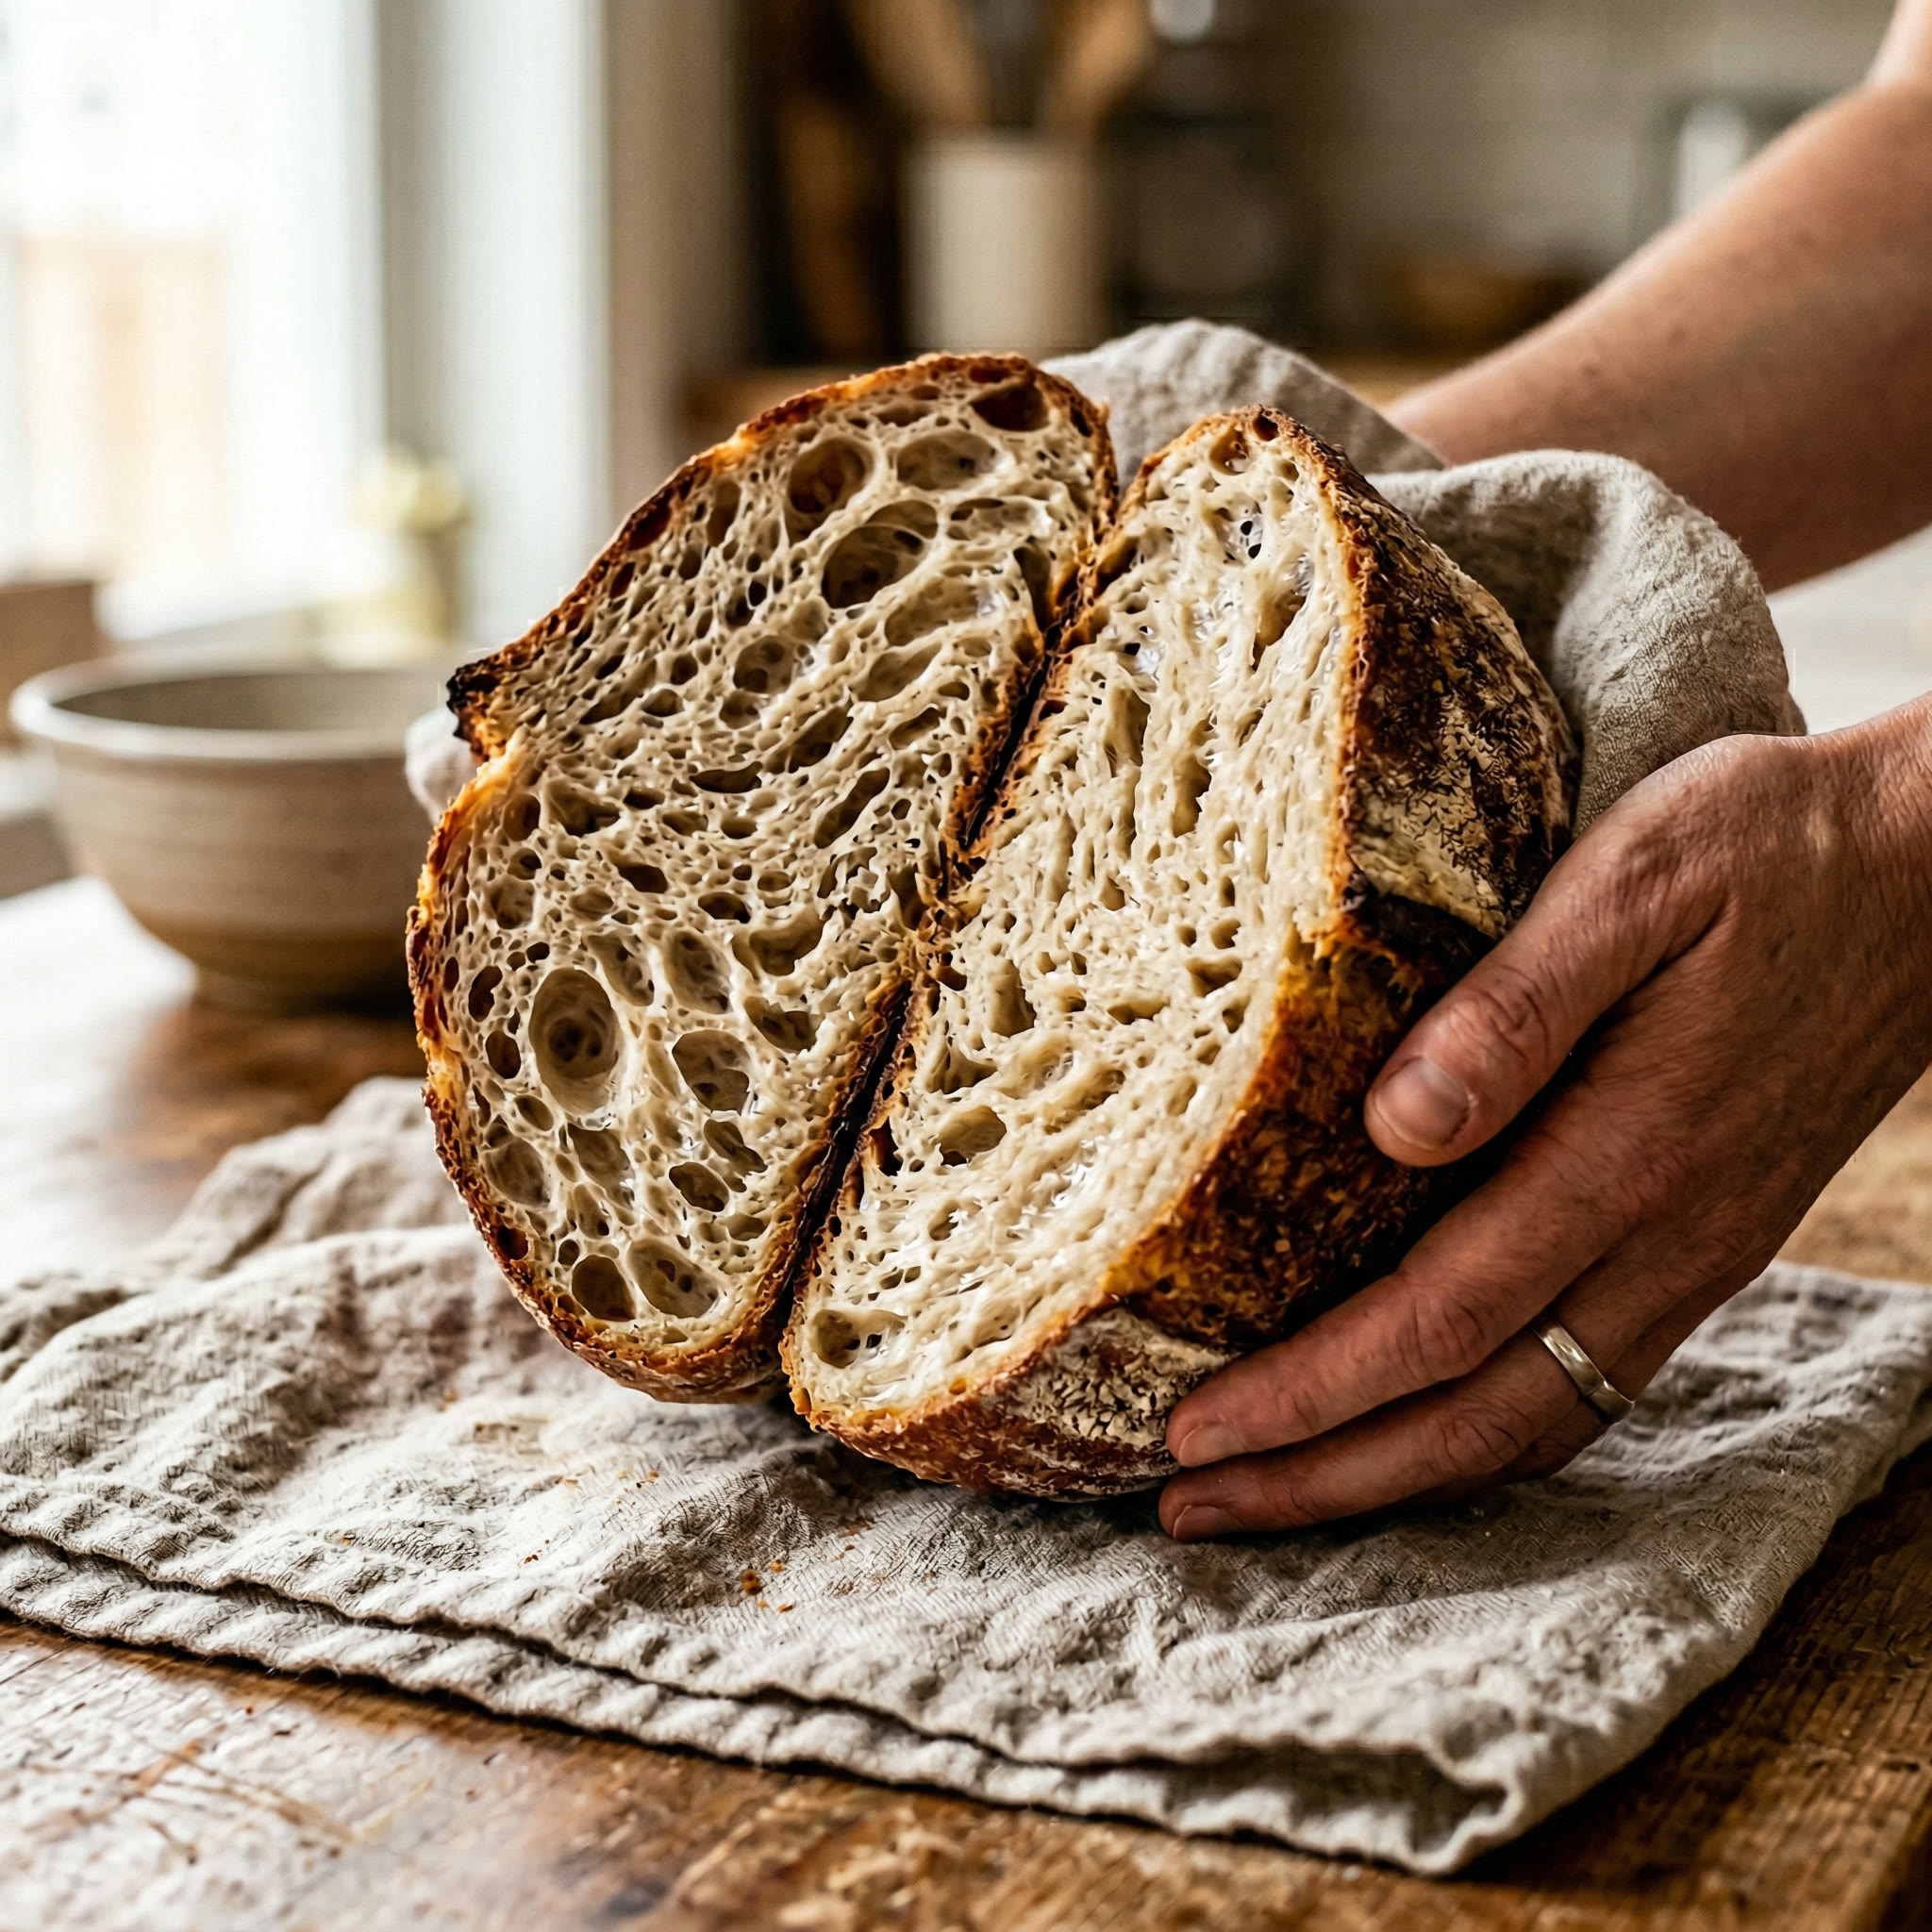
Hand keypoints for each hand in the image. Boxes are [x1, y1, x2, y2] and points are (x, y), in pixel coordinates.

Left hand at [1159, 698, 1931, 1538]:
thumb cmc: (1771, 851)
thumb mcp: (1637, 879)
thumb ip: (1515, 1008)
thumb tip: (1394, 1128)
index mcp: (1629, 1156)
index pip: (1437, 1322)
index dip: (1309, 1392)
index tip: (1191, 1428)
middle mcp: (1666, 1239)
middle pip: (1475, 1417)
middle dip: (1324, 1475)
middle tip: (1188, 1505)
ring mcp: (1695, 1255)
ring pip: (1533, 1421)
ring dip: (1395, 1473)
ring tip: (1274, 1490)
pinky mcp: (1708, 1241)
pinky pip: (1587, 1383)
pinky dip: (1484, 1434)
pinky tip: (1418, 1427)